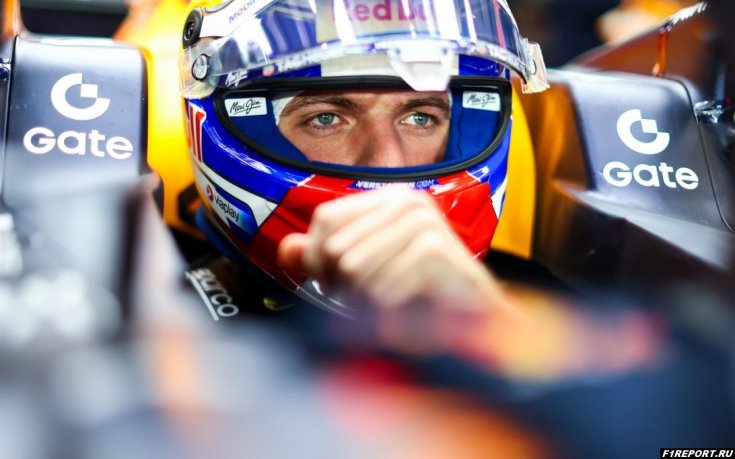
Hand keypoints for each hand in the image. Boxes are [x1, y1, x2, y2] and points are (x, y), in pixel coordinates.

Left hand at [278, 188, 511, 312]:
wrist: (473, 317)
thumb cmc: (420, 292)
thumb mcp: (365, 270)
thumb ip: (323, 258)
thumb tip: (286, 250)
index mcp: (388, 199)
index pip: (326, 219)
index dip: (318, 259)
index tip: (332, 285)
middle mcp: (407, 201)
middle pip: (337, 246)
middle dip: (343, 285)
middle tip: (364, 300)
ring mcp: (423, 221)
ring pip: (356, 268)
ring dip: (365, 300)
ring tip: (385, 306)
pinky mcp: (434, 247)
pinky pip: (381, 286)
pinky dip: (386, 309)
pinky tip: (403, 312)